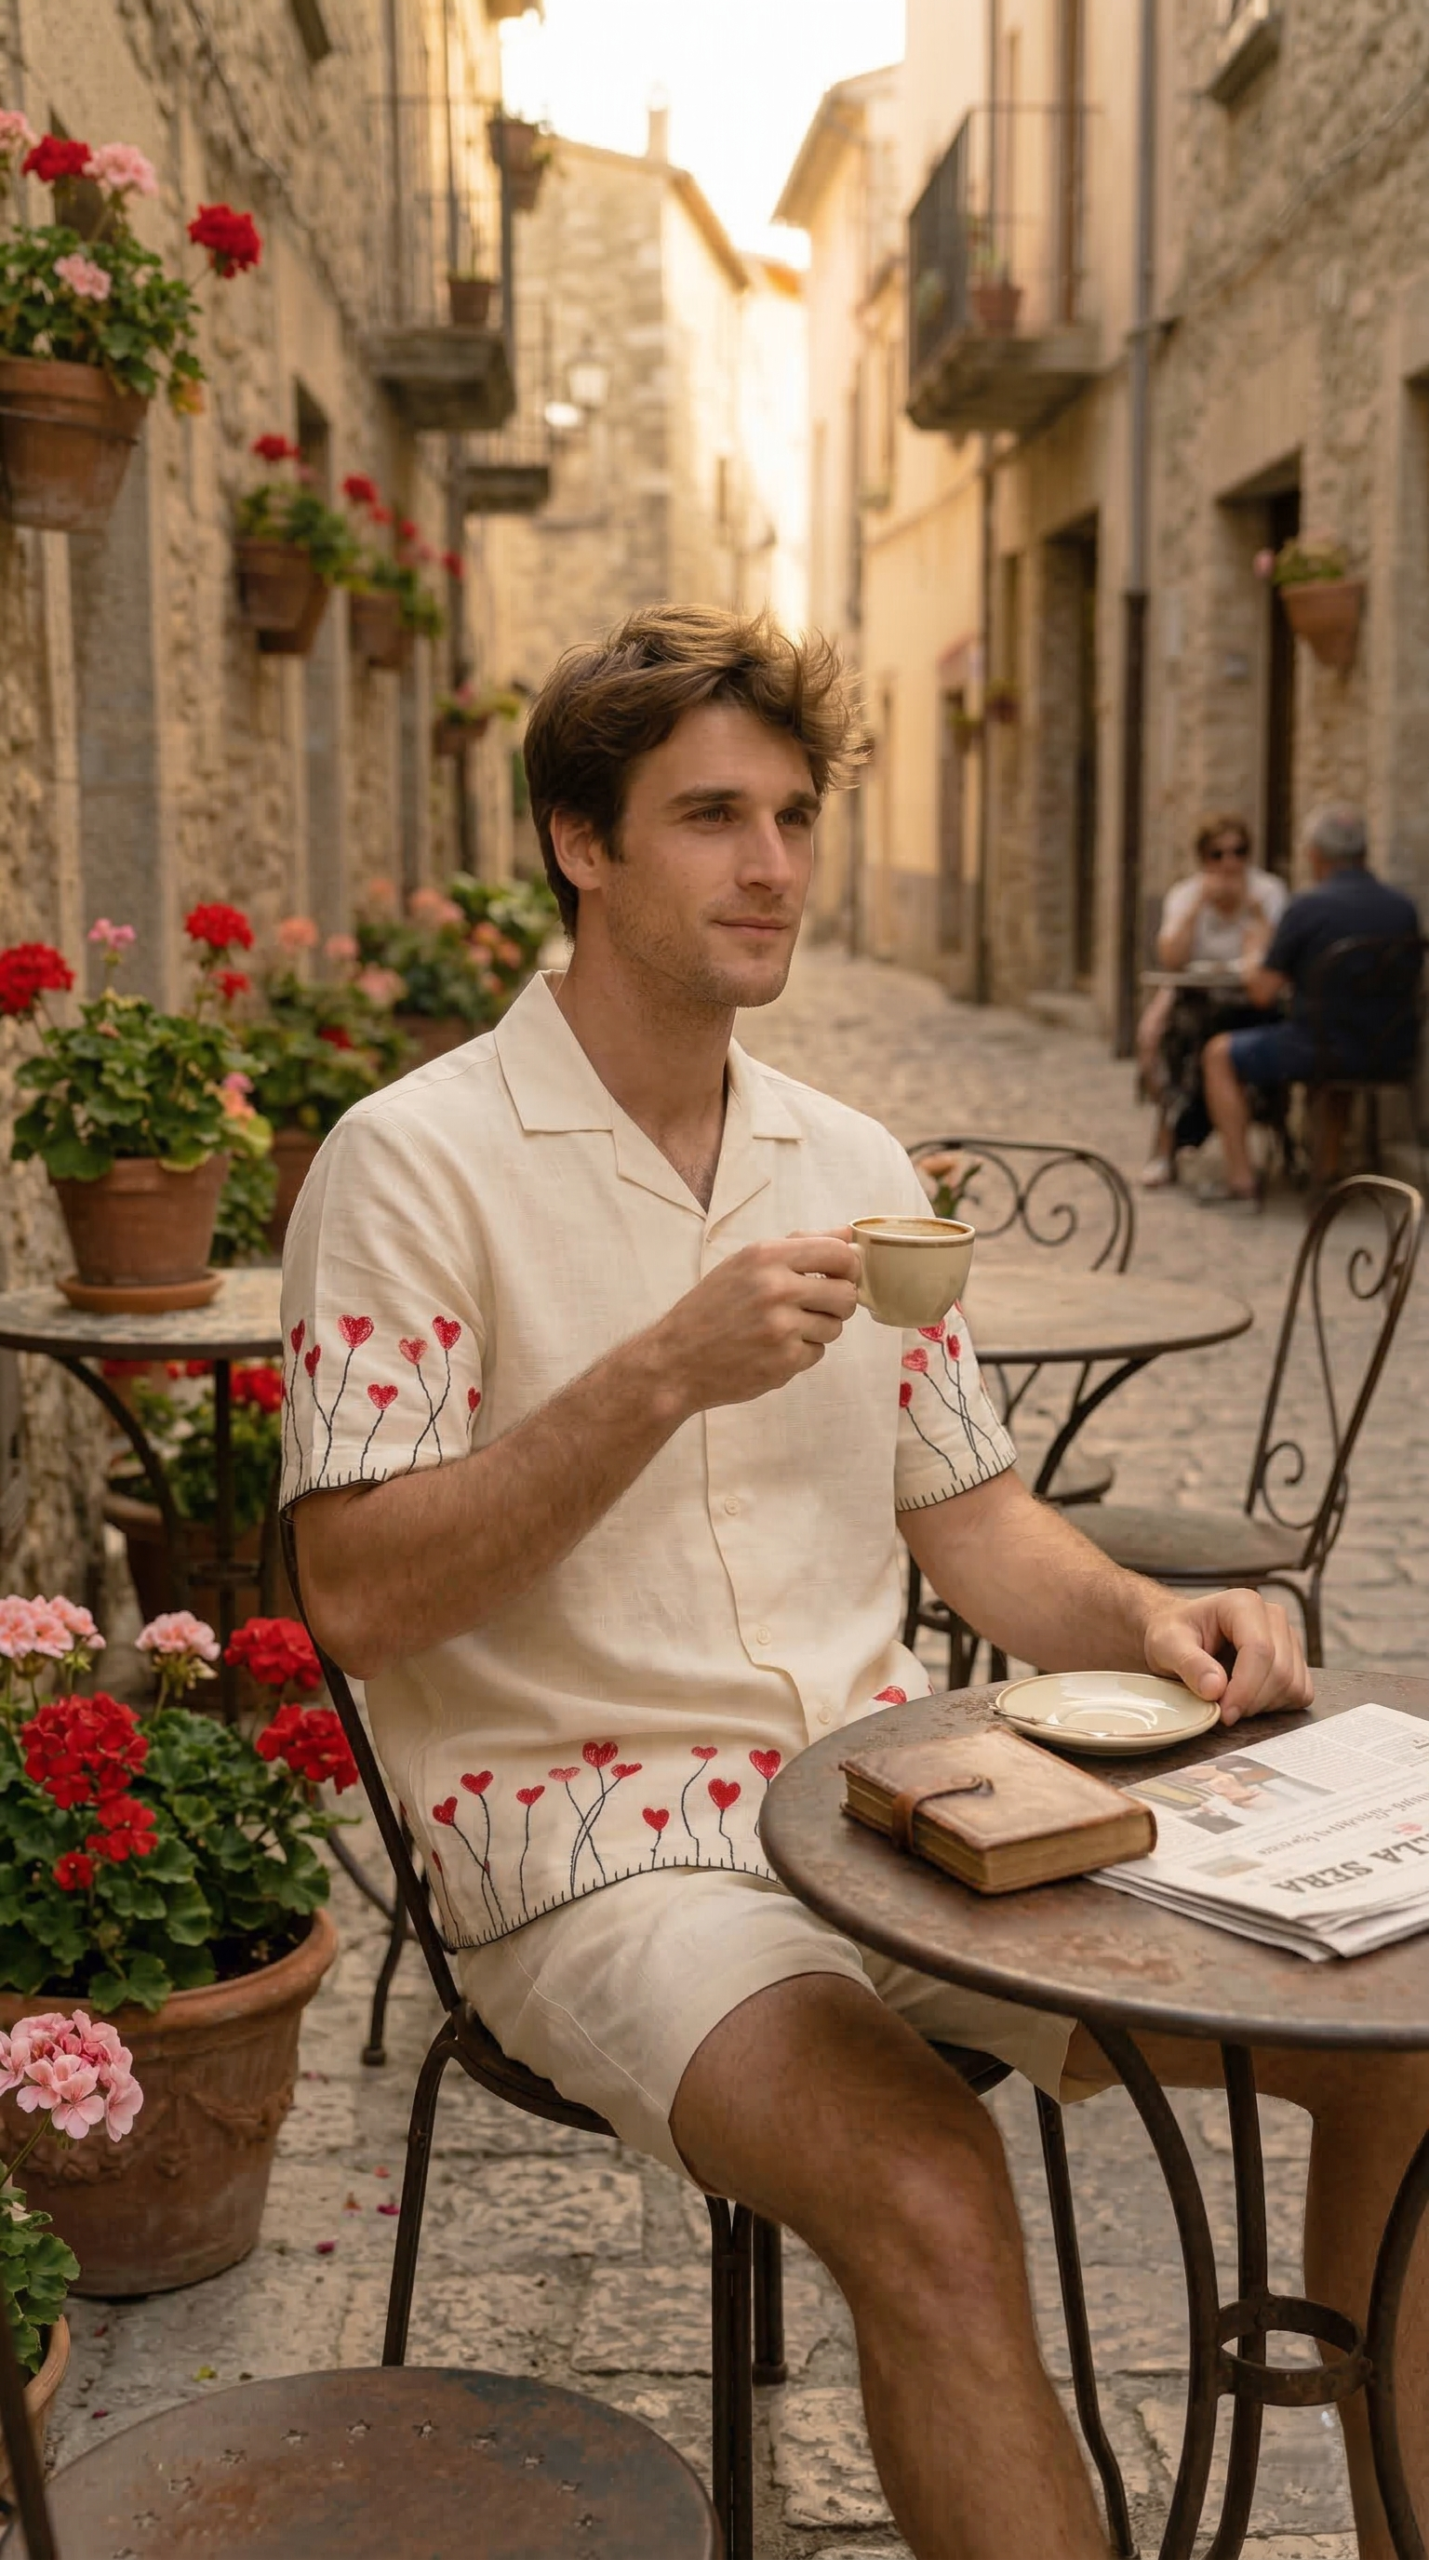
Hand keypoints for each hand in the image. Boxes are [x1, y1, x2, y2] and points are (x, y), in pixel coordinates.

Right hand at [654, 1231, 859, 1412]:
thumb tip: (847, 1235)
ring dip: (818, 1329)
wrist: (675, 1360)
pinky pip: (817, 1353)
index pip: (839, 1253)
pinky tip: (773, 1349)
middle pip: (846, 1294)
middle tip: (816, 1306)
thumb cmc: (710, 1308)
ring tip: (785, 1328)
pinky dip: (801, 1352)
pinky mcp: (784, 1362)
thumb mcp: (744, 1263)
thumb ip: (799, 1246)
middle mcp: (776, 1288)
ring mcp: (781, 1328)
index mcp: (766, 1256)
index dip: (849, 1266)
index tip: (841, 1275)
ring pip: (835, 1327)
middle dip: (838, 1302)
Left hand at [1143, 1587, 1312, 1725]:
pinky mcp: (1295, 1660)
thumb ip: (1189, 1664)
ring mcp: (1288, 1638)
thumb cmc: (1173, 1635)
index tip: (1224, 1713)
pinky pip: (1301, 1693)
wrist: (1180, 1635)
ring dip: (1262, 1705)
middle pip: (1280, 1671)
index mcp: (1243, 1604)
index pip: (1260, 1650)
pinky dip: (1276, 1705)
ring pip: (1293, 1685)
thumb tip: (1215, 1688)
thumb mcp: (1166, 1645)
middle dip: (1251, 1701)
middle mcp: (1273, 1617)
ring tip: (1231, 1701)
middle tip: (1221, 1711)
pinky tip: (1249, 1700)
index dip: (1245, 1688)